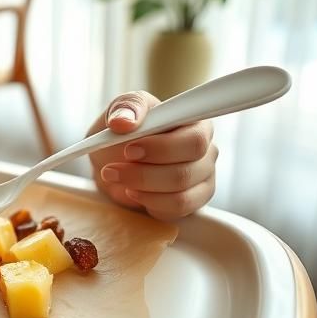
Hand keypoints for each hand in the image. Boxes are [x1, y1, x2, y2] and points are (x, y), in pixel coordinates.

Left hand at [87, 91, 218, 220]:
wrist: (111, 160)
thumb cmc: (122, 131)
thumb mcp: (119, 111)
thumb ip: (126, 108)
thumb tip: (123, 122)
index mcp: (195, 124)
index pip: (195, 139)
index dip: (163, 149)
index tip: (129, 151)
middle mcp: (205, 151)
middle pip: (186, 171)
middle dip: (144, 174)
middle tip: (112, 169)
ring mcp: (203, 178)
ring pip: (180, 194)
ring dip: (141, 188)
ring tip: (115, 177)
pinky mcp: (194, 201)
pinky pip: (177, 209)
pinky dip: (148, 202)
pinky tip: (131, 191)